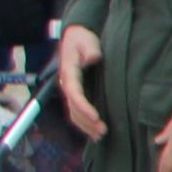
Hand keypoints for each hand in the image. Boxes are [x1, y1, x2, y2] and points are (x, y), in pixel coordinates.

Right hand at [56, 24, 106, 138]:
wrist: (76, 35)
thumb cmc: (82, 38)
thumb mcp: (87, 40)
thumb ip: (90, 49)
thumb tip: (93, 58)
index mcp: (69, 73)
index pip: (74, 93)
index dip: (83, 107)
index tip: (96, 117)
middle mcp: (67, 84)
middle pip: (73, 108)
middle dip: (87, 122)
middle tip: (103, 131)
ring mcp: (71, 89)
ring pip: (74, 113)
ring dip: (86, 126)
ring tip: (101, 135)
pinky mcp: (77, 92)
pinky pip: (77, 110)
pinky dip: (84, 122)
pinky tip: (95, 131)